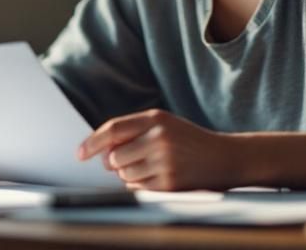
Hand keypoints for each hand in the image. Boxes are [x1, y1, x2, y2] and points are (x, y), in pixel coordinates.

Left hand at [78, 109, 233, 190]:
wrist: (226, 158)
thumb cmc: (189, 141)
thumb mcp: (164, 125)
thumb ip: (133, 132)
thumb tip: (101, 152)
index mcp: (156, 118)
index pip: (113, 130)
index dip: (92, 143)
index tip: (80, 154)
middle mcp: (159, 138)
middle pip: (114, 157)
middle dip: (115, 163)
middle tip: (131, 160)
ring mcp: (165, 161)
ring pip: (124, 174)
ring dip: (129, 174)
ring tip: (151, 167)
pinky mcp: (170, 182)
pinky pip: (137, 187)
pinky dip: (141, 184)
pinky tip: (158, 176)